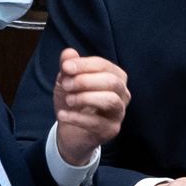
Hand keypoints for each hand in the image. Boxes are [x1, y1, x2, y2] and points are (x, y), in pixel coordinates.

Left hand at [53, 48, 128, 164]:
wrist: (71, 132)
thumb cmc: (74, 102)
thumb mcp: (67, 81)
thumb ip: (68, 66)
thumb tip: (68, 53)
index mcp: (115, 77)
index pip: (103, 65)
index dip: (84, 64)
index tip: (65, 67)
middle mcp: (122, 94)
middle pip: (112, 81)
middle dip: (86, 81)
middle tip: (66, 85)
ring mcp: (119, 113)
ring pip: (111, 100)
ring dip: (86, 98)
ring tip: (68, 100)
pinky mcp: (111, 130)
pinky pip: (97, 123)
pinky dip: (77, 118)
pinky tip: (62, 115)